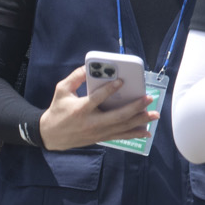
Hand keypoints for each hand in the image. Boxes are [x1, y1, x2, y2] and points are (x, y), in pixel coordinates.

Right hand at [37, 65, 152, 150]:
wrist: (51, 135)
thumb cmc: (57, 110)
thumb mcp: (61, 90)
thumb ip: (75, 77)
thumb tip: (88, 66)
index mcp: (80, 109)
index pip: (97, 99)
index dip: (110, 89)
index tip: (122, 81)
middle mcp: (91, 123)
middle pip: (117, 116)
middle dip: (135, 107)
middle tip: (149, 98)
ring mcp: (97, 133)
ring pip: (122, 127)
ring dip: (140, 121)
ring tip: (154, 114)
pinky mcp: (100, 138)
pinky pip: (120, 136)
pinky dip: (134, 134)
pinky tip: (146, 131)